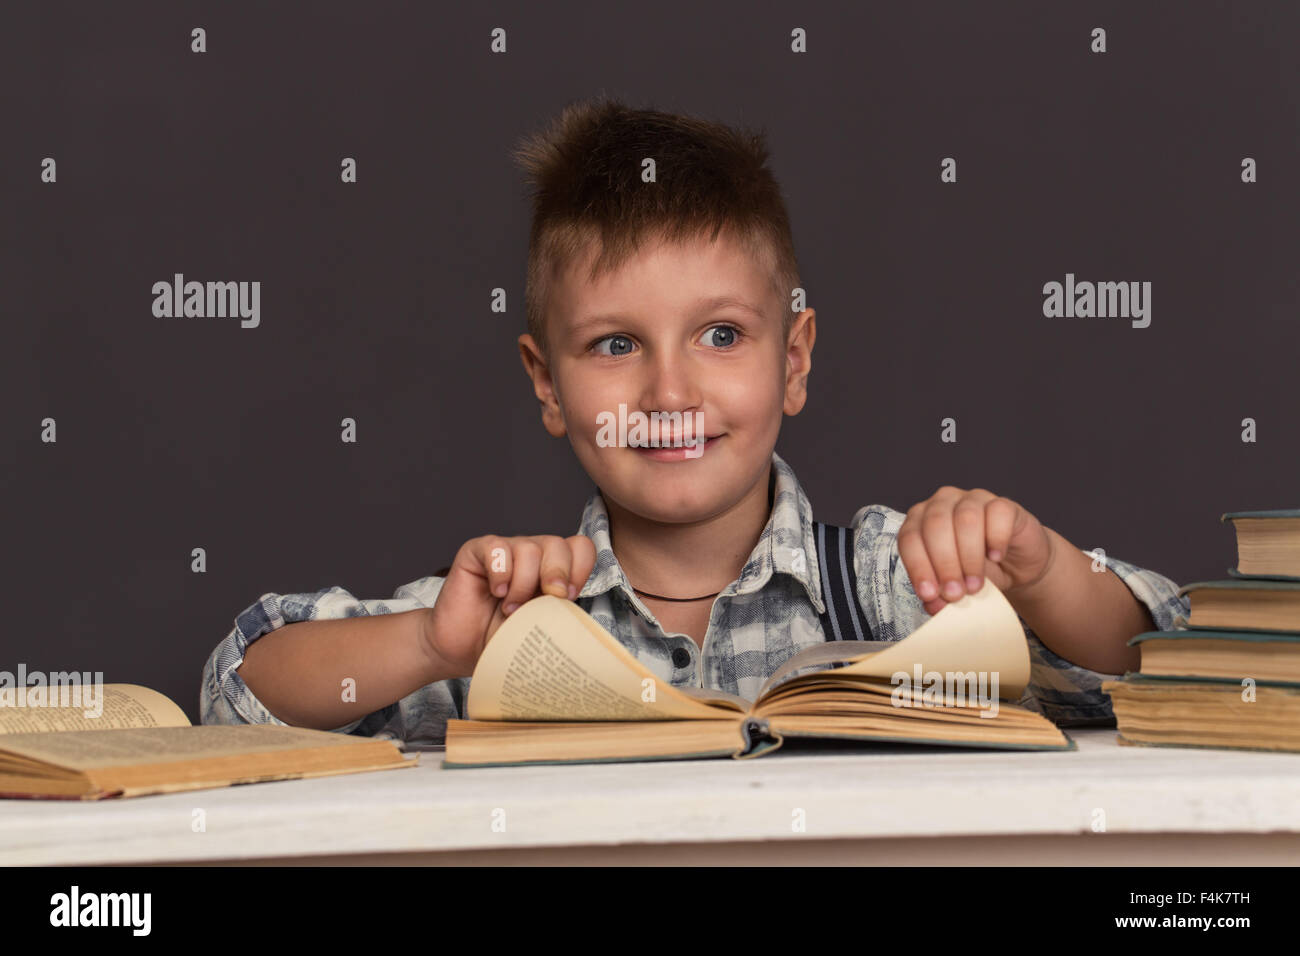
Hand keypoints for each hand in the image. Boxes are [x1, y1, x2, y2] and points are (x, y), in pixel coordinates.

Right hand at [422, 534, 596, 677]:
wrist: (462, 650)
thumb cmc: (503, 638)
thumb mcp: (542, 627)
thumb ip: (562, 611)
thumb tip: (582, 614)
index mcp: (552, 569)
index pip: (580, 548)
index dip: (579, 568)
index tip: (568, 597)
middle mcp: (531, 554)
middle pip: (557, 544)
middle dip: (556, 573)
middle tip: (547, 599)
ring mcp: (505, 550)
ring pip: (528, 548)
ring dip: (523, 583)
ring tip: (510, 608)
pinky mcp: (476, 552)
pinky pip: (497, 548)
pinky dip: (500, 573)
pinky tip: (495, 592)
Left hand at [897, 487, 1053, 615]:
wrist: (1014, 568)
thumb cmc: (976, 572)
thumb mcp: (955, 588)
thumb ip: (940, 596)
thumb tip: (934, 604)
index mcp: (920, 521)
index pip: (910, 538)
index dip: (918, 566)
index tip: (930, 593)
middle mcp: (942, 504)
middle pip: (935, 526)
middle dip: (944, 564)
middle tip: (955, 593)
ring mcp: (973, 500)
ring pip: (965, 519)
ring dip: (969, 556)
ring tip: (975, 584)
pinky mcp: (1003, 503)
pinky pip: (998, 512)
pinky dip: (996, 538)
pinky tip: (997, 557)